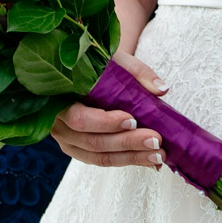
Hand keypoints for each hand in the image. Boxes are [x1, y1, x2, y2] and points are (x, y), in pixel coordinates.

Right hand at [50, 50, 166, 167]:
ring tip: (157, 155)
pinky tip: (149, 160)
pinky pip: (103, 160)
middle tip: (154, 140)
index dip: (105, 123)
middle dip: (127, 143)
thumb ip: (137, 72)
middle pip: (93, 142)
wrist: (84, 72)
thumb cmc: (96, 66)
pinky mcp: (81, 151)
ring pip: (100, 157)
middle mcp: (60, 126)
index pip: (80, 119)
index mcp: (60, 100)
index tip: (132, 120)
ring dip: (131, 157)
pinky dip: (128, 161)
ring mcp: (69, 142)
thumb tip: (161, 89)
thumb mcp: (114, 61)